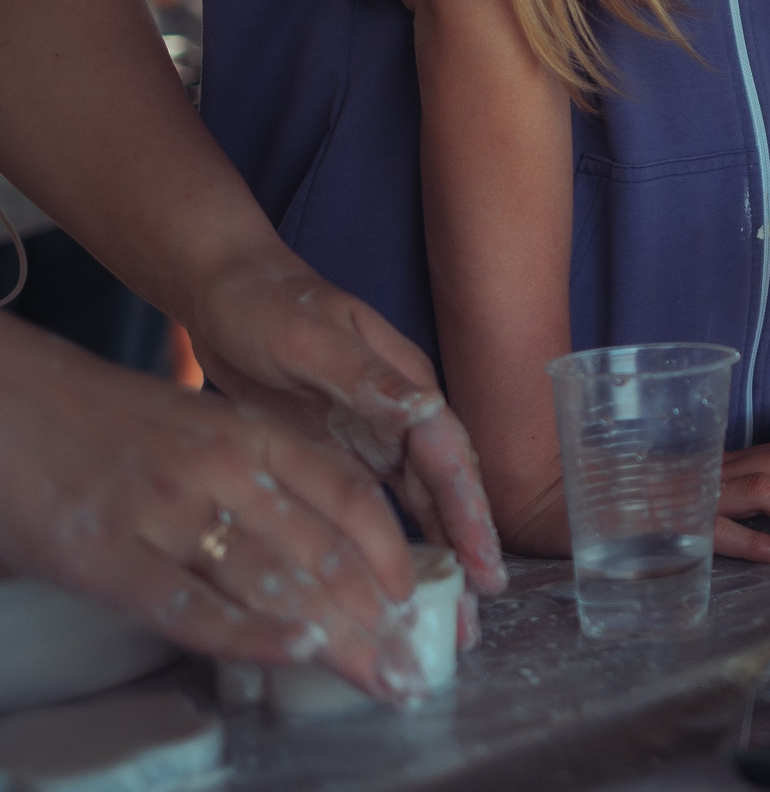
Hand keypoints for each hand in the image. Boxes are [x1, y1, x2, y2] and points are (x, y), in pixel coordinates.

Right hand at [0, 316, 432, 701]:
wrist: (8, 401)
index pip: (350, 498)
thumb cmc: (110, 419)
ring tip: (378, 675)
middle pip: (325, 551)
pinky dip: (250, 632)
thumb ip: (264, 473)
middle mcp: (221, 470)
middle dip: (378, 616)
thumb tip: (328, 540)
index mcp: (251, 435)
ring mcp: (166, 513)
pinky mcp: (109, 557)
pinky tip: (297, 651)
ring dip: (337, 636)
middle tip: (412, 665)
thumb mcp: (205, 425)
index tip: (420, 603)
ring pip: (275, 580)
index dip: (395, 556)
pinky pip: (192, 604)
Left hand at [179, 248, 505, 603]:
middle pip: (447, 490)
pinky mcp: (341, 453)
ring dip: (438, 559)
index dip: (471, 513)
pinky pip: (376, 509)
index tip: (485, 564)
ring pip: (418, 507)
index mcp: (404, 384)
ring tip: (450, 617)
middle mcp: (400, 416)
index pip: (450, 455)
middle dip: (467, 551)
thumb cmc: (268, 303)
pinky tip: (393, 589)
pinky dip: (391, 548)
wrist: (224, 291)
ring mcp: (373, 437)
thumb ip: (366, 376)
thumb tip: (426, 407)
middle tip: (476, 616)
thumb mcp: (311, 336)